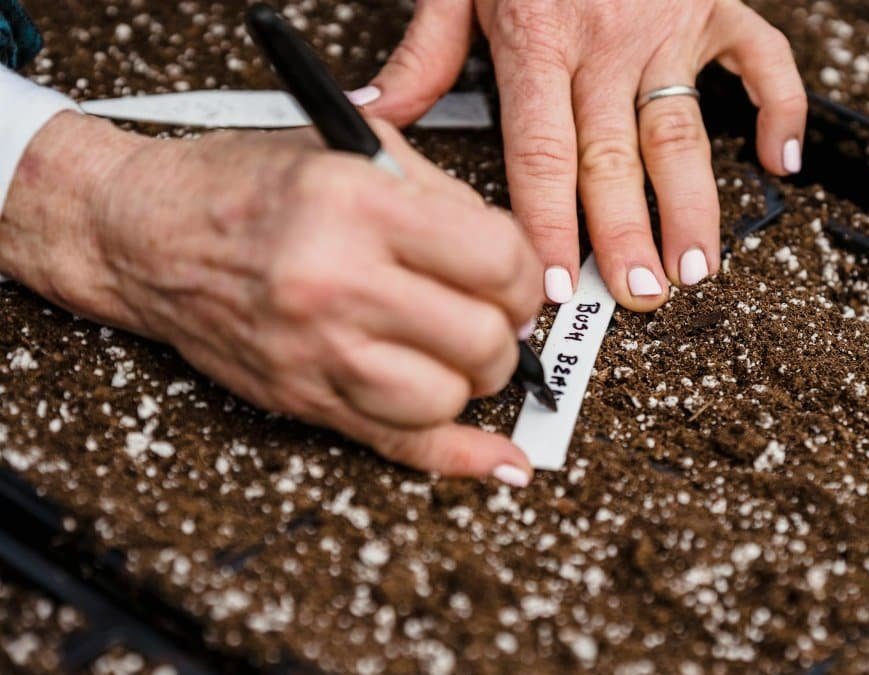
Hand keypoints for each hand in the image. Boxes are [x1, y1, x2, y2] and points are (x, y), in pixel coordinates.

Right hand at [0, 113, 541, 484]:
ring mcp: (317, 352)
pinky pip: (400, 445)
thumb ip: (441, 196)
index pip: (496, 262)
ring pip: (448, 399)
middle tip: (492, 313)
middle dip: (506, 330)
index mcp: (358, 208)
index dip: (522, 274)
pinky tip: (501, 459)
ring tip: (458, 349)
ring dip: (473, 379)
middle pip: (480, 339)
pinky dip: (461, 458)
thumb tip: (511, 256)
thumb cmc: (243, 187)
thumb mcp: (350, 151)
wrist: (144, 235)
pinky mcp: (303, 398)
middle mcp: (337, 284)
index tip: (513, 275)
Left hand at [357, 0, 806, 310]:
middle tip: (636, 294)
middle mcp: (606, 41)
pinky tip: (780, 161)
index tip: (554, 281)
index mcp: (540, 39)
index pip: (541, 153)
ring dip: (692, 205)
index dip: (548, 223)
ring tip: (695, 266)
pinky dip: (780, 108)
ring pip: (682, 132)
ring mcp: (669, 26)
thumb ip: (423, 56)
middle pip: (613, 158)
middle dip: (625, 235)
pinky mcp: (715, 5)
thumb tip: (375, 119)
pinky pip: (761, 61)